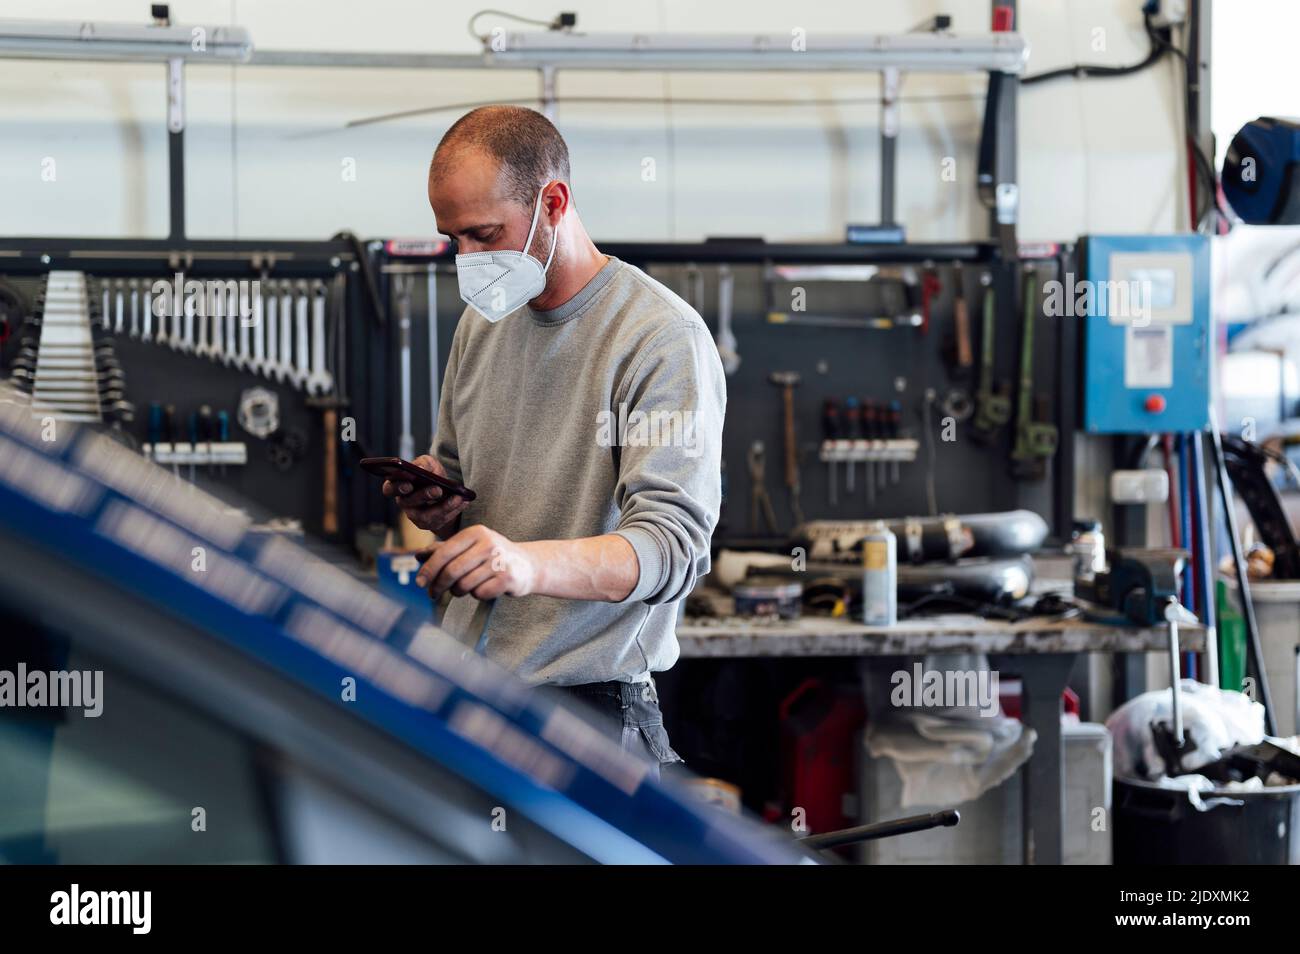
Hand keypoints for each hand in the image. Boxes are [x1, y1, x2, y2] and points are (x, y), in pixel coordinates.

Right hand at [381, 454, 468, 533]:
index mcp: (398, 485)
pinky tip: (464, 501)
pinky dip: (454, 510)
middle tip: (438, 489)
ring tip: (458, 497)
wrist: (446, 489)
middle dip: (424, 495)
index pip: (389, 488)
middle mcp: (404, 503)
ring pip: (427, 516)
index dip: (397, 487)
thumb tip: (422, 469)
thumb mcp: (429, 464)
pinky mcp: (430, 525)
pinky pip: (441, 520)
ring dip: (444, 506)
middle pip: (409, 502)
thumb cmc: (433, 474)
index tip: (409, 484)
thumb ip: (424, 463)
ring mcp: (416, 516)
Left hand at [415, 525, 537, 599]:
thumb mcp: (470, 546)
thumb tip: (418, 556)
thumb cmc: (492, 555)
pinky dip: (477, 595)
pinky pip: (480, 594)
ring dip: (458, 591)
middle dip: (438, 586)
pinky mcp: (508, 578)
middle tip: (433, 594)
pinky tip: (484, 588)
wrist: (528, 565)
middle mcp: (489, 543)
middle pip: (452, 571)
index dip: (429, 569)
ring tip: (464, 588)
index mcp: (476, 532)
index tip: (419, 583)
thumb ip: (444, 550)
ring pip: (464, 585)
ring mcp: (500, 561)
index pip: (444, 552)